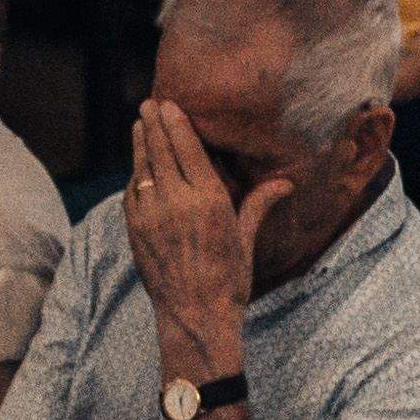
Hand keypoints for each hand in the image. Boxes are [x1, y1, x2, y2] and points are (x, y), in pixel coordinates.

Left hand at [126, 100, 282, 371]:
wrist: (194, 317)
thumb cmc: (229, 280)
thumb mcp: (246, 239)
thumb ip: (259, 204)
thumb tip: (287, 182)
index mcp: (208, 200)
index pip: (187, 149)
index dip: (175, 123)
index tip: (167, 104)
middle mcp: (176, 202)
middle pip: (160, 151)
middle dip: (153, 124)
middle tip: (148, 103)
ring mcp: (150, 215)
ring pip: (142, 168)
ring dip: (139, 143)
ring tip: (139, 124)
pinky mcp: (134, 231)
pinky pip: (132, 193)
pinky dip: (135, 175)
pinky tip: (138, 166)